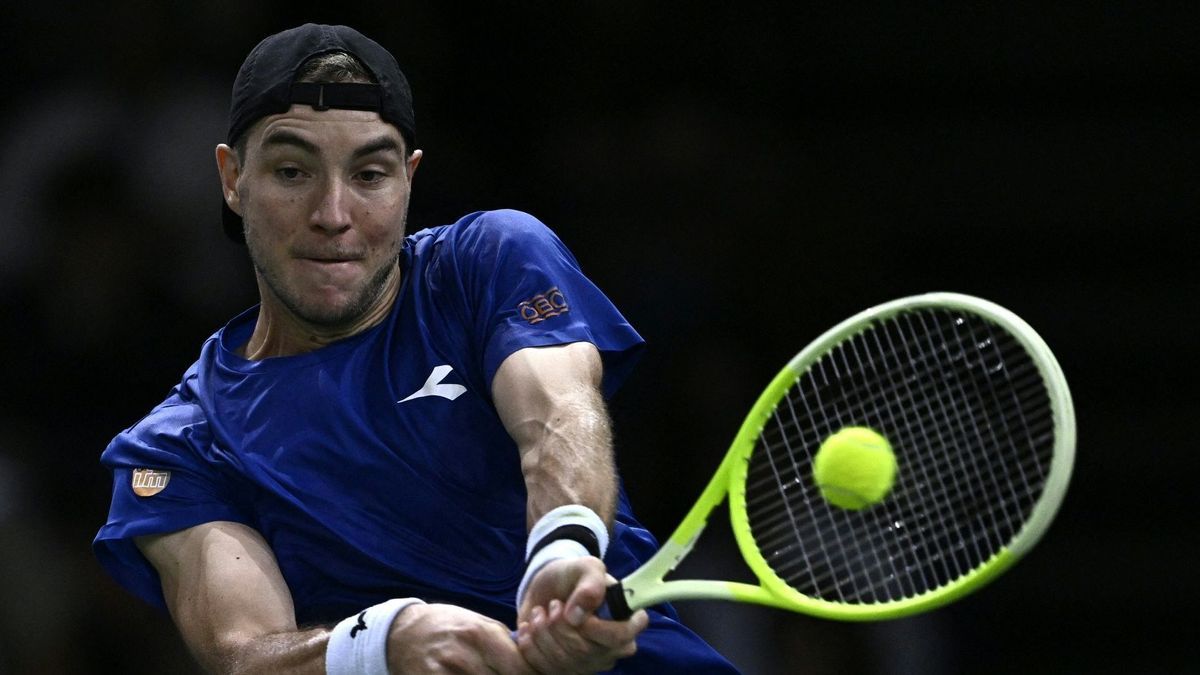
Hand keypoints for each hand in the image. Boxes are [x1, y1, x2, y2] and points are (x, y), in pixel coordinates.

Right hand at [388, 603, 535, 673]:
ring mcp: (444, 670)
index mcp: (481, 633)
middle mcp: (463, 653)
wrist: (402, 631)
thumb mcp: (477, 622)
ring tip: (487, 674)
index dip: (531, 674)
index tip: (534, 674)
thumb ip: (504, 639)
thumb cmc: (447, 625)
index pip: (520, 667)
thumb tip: (533, 658)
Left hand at [515, 558, 647, 673]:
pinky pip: (545, 668)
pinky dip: (531, 645)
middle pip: (585, 651)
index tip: (573, 610)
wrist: (546, 588)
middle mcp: (611, 649)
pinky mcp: (565, 670)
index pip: (620, 637)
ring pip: (563, 661)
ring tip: (539, 613)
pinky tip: (529, 628)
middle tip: (553, 604)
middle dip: (560, 625)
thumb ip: (590, 583)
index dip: (595, 627)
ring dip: (542, 632)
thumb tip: (577, 616)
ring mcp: (589, 663)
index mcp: (625, 622)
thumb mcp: (584, 567)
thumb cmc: (573, 576)